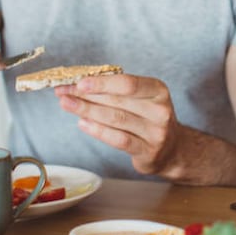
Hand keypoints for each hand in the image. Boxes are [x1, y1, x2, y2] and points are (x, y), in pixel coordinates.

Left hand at [55, 74, 184, 176]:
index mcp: (158, 90)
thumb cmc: (149, 118)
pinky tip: (82, 123)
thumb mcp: (142, 99)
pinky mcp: (147, 151)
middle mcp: (160, 110)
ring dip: (87, 110)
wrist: (171, 149)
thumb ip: (117, 91)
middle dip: (86, 96)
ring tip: (67, 104)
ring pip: (115, 119)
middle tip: (63, 92)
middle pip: (117, 101)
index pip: (128, 83)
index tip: (79, 82)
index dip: (102, 83)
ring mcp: (155, 132)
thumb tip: (80, 83)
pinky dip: (98, 130)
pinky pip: (118, 139)